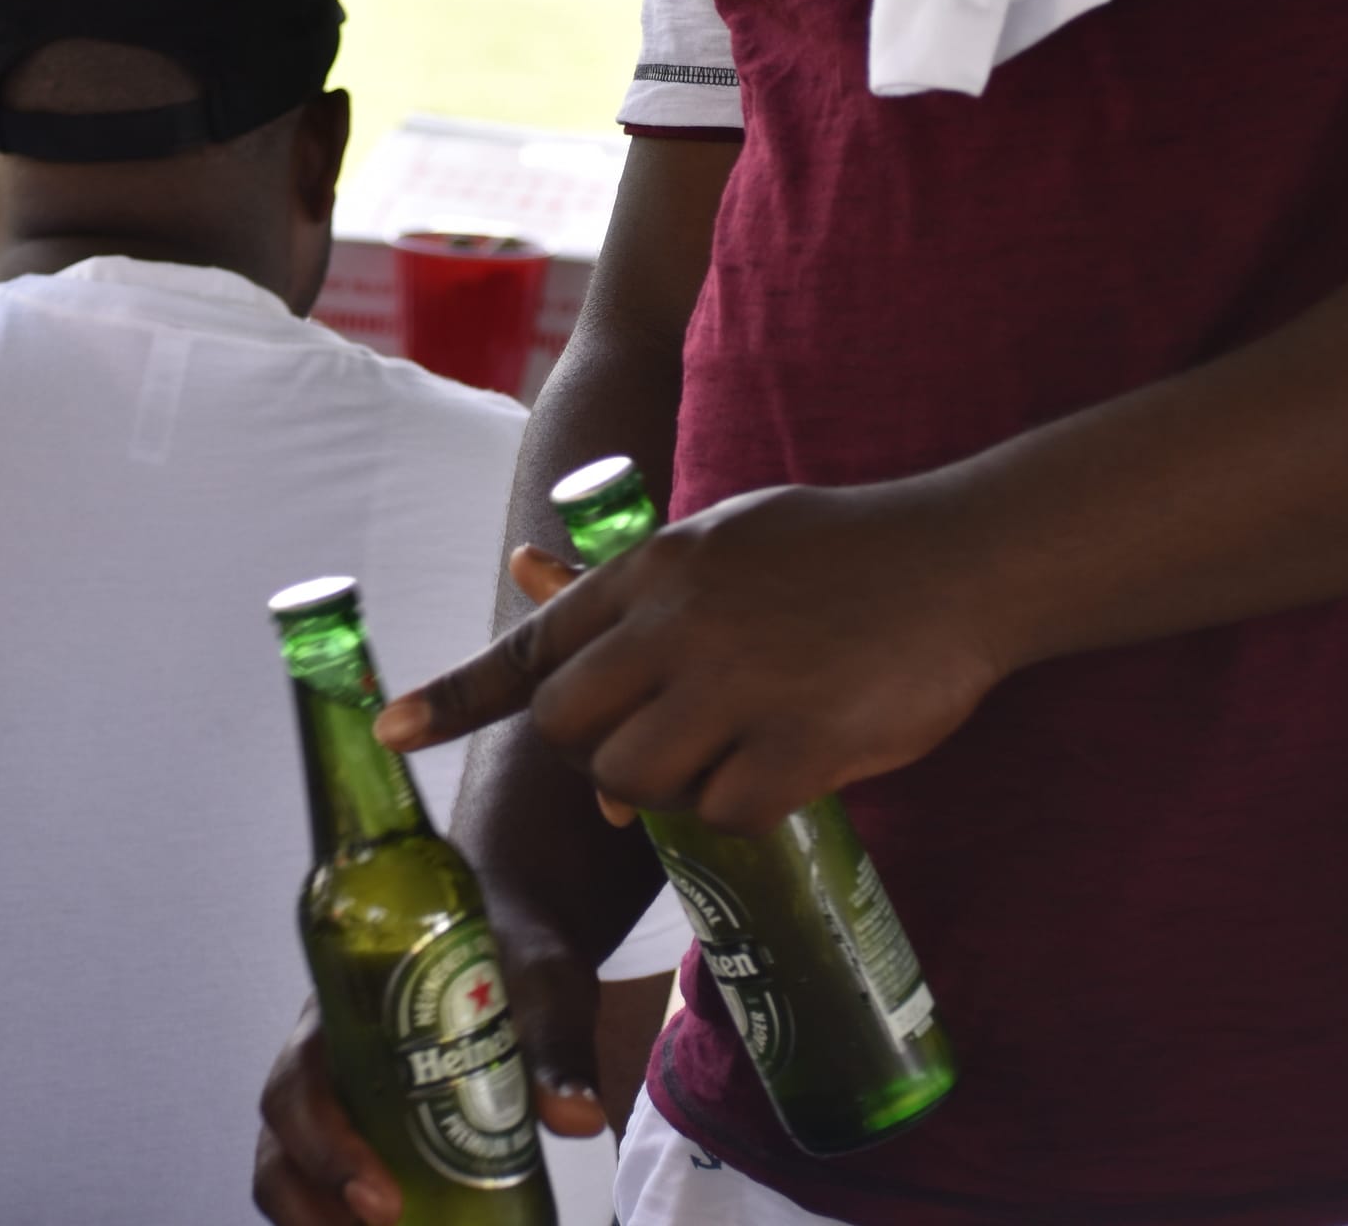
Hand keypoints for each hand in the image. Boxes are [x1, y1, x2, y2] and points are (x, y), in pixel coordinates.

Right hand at [253, 938, 613, 1222]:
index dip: (323, 1146)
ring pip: (291, 1172)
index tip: (380, 1194)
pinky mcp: (366, 1132)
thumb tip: (581, 1120)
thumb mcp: (541, 985)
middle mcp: (325, 1061)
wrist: (517, 935)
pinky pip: (328, 1184)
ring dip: (320, 1217)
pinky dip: (341, 1214)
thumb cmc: (517, 951)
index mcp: (344, 1011)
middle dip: (318, 1201)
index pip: (299, 1084)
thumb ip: (556, 1047)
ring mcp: (339, 1100)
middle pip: (282, 1144)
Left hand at [374, 477, 1005, 832]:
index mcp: (657, 567)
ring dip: (661, 789)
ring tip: (723, 752)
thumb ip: (625, 576)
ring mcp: (738, 687)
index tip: (391, 728)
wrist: (956, 561)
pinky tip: (780, 765)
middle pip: (568, 729)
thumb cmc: (838, 547)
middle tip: (650, 745)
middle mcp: (681, 624)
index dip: (456, 694)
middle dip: (590, 754)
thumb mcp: (721, 535)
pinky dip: (736, 808)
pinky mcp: (796, 747)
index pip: (534, 643)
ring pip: (631, 781)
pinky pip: (719, 812)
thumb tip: (525, 574)